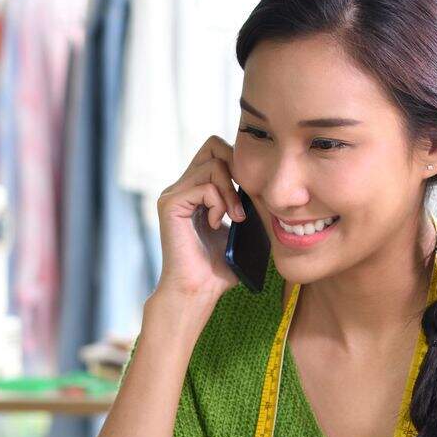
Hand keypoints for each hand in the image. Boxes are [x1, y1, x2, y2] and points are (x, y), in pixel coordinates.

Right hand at [152, 136, 244, 306]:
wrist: (199, 290)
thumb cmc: (220, 267)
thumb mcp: (240, 228)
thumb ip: (245, 202)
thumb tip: (266, 181)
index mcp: (196, 191)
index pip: (219, 153)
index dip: (240, 165)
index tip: (251, 196)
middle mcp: (181, 187)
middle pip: (213, 146)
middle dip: (236, 168)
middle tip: (242, 200)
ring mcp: (173, 194)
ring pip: (212, 164)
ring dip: (231, 191)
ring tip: (234, 217)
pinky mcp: (170, 204)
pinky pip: (204, 186)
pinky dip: (219, 203)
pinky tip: (217, 223)